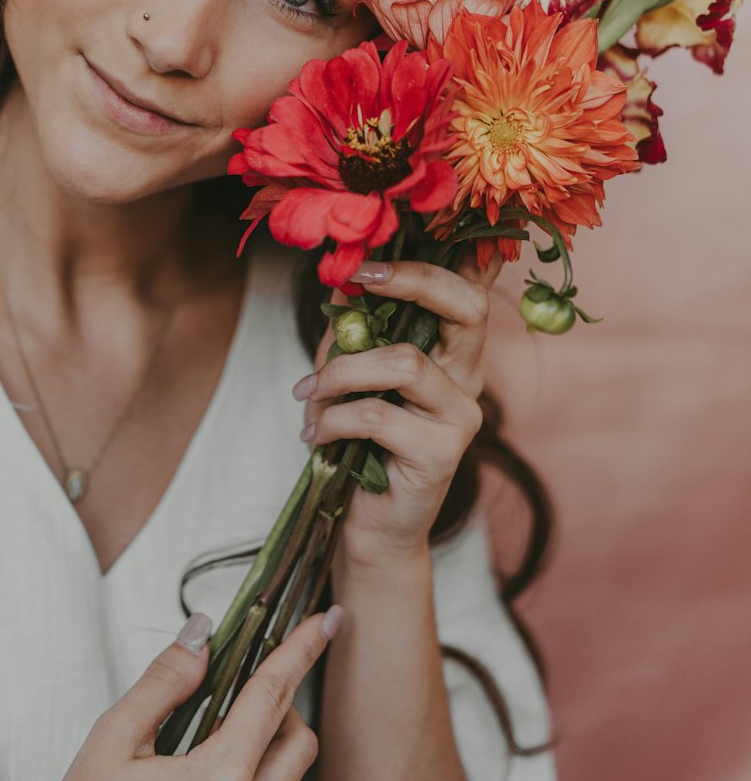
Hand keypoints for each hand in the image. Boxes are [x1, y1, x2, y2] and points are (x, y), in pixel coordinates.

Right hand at [0, 607, 339, 780]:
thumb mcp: (114, 735)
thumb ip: (167, 679)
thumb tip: (202, 636)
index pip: (274, 697)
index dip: (301, 652)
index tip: (323, 624)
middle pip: (300, 745)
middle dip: (284, 707)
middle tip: (246, 693)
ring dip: (267, 756)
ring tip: (216, 745)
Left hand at [294, 247, 503, 567]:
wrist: (370, 525)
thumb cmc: (358, 444)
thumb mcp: (349, 374)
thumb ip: (352, 330)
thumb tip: (341, 278)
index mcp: (453, 352)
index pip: (470, 291)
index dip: (436, 260)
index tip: (373, 254)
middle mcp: (469, 378)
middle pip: (466, 307)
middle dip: (409, 282)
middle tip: (358, 280)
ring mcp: (462, 417)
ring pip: (404, 361)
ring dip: (340, 372)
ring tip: (310, 395)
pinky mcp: (442, 454)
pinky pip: (378, 414)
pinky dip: (332, 419)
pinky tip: (313, 435)